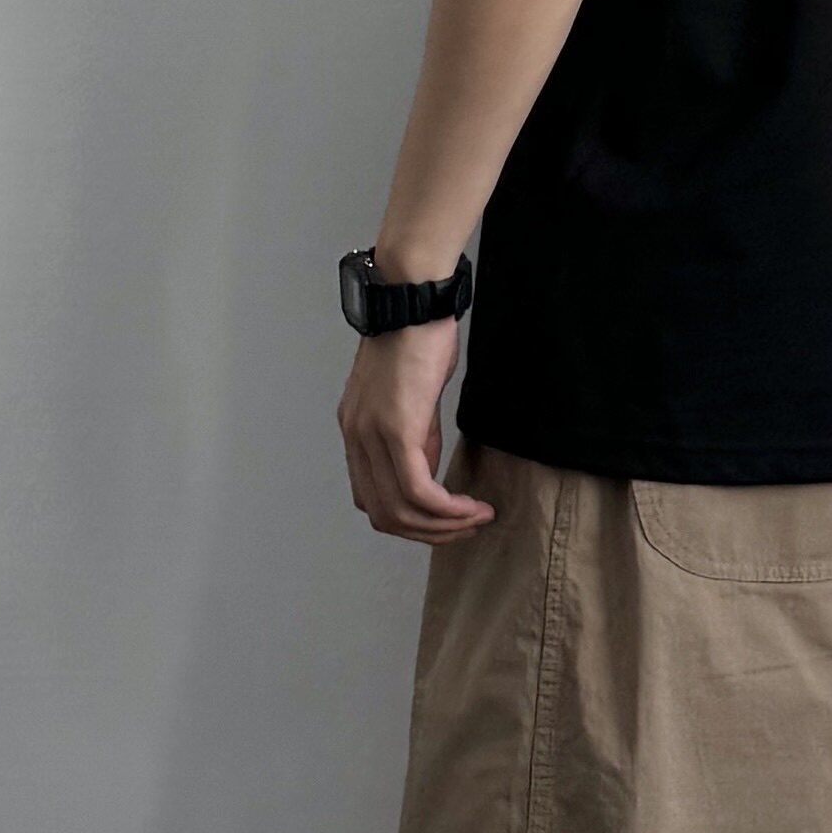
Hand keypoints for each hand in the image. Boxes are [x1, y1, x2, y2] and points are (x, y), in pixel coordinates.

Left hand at [337, 319, 494, 545]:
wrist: (412, 300)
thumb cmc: (418, 339)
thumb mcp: (414, 401)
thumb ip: (417, 440)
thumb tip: (428, 474)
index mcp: (355, 432)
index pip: (372, 501)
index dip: (410, 522)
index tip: (446, 520)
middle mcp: (355, 438)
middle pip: (384, 517)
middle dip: (430, 533)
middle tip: (467, 527)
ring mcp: (372, 436)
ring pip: (402, 511)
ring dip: (444, 525)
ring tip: (476, 518)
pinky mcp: (396, 431)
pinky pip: (419, 491)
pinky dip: (448, 509)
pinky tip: (471, 506)